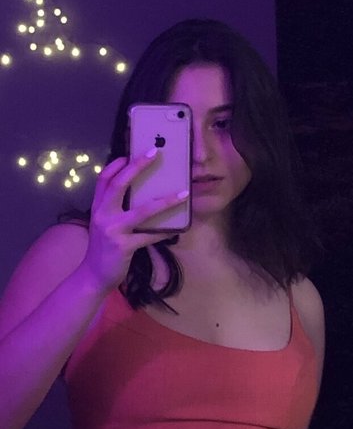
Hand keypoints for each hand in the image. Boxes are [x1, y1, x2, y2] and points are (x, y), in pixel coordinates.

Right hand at [80, 151, 188, 293]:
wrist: (93, 276)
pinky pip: (150, 236)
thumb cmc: (103, 247)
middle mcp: (102, 215)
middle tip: (155, 152)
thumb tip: (140, 195)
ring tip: (184, 194)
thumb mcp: (103, 224)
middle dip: (137, 166)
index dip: (116, 164)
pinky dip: (165, 232)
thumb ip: (114, 209)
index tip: (131, 153)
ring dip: (166, 202)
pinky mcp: (124, 246)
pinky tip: (178, 228)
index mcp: (98, 207)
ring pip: (143, 211)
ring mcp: (112, 230)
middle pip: (119, 184)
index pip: (104, 179)